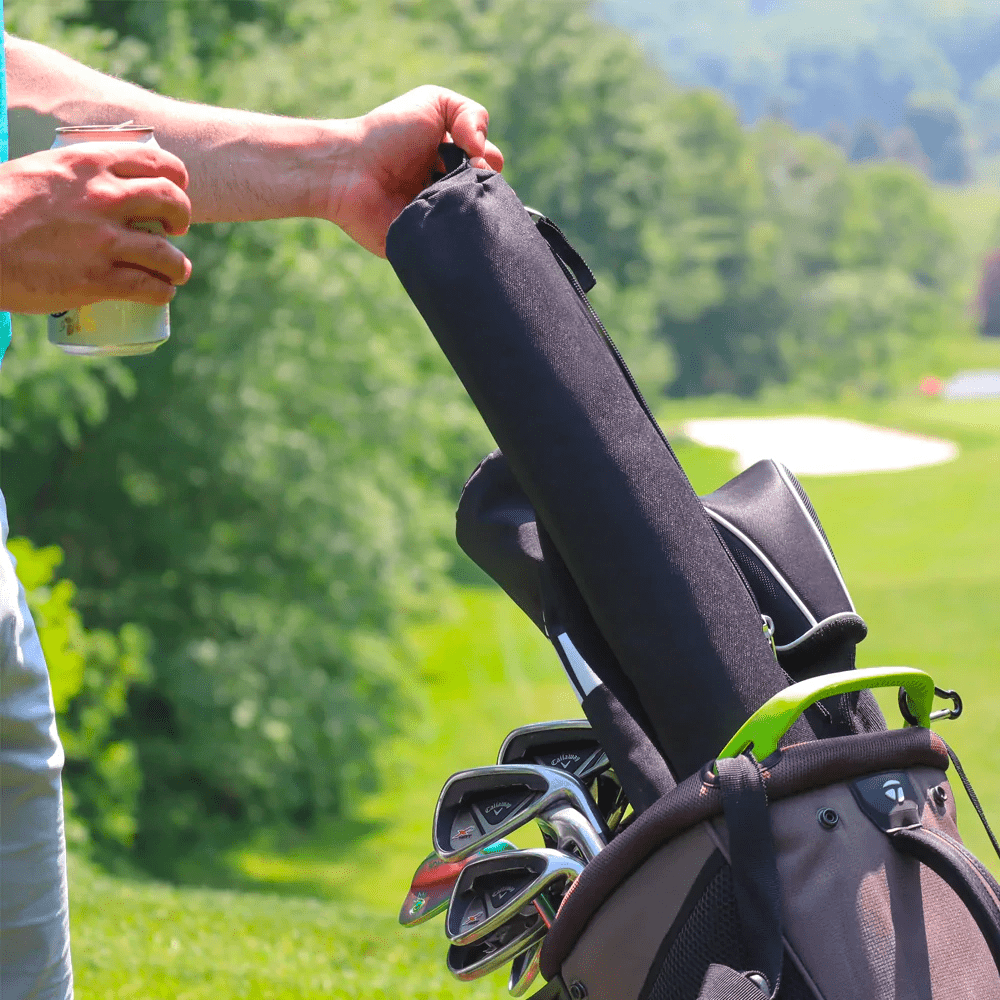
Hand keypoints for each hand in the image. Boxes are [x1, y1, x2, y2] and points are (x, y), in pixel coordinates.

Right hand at [0, 144, 192, 313]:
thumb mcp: (38, 172)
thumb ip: (73, 177)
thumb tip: (96, 183)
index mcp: (87, 164)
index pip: (156, 162)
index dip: (176, 178)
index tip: (176, 190)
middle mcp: (103, 198)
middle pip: (171, 203)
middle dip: (182, 217)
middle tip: (176, 229)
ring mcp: (103, 241)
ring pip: (167, 254)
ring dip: (179, 265)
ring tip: (176, 271)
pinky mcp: (97, 279)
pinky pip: (149, 287)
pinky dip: (162, 291)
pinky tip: (161, 292)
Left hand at [326, 85, 503, 256]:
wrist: (348, 169)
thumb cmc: (388, 134)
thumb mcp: (434, 102)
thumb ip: (471, 113)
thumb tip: (485, 153)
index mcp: (451, 160)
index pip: (491, 166)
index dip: (488, 161)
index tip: (471, 155)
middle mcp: (446, 190)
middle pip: (487, 195)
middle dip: (482, 185)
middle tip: (459, 175)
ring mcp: (436, 218)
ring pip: (474, 222)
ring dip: (468, 207)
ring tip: (445, 195)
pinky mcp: (425, 245)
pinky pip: (453, 247)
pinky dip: (453, 233)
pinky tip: (440, 218)